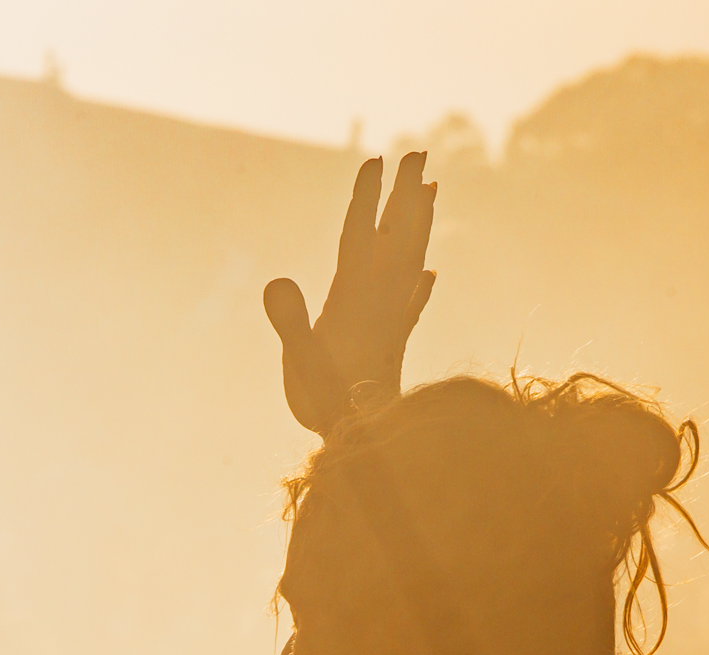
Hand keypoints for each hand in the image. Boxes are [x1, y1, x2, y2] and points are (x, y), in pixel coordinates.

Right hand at [265, 152, 436, 433]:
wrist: (368, 447)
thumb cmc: (331, 408)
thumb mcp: (302, 366)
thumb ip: (291, 323)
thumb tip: (278, 280)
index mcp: (355, 301)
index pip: (360, 238)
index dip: (366, 199)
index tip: (375, 161)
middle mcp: (379, 304)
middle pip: (397, 239)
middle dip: (406, 196)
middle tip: (419, 154)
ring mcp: (389, 323)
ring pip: (410, 262)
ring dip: (419, 227)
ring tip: (430, 193)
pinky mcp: (391, 346)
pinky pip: (411, 306)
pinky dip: (419, 285)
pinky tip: (427, 276)